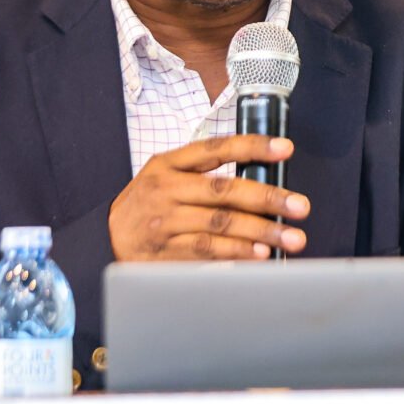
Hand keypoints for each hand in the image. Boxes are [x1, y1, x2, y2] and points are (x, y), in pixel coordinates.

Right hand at [108, 135, 309, 260]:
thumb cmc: (148, 203)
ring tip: (289, 237)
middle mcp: (166, 189)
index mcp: (169, 163)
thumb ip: (205, 173)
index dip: (253, 147)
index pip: (216, 148)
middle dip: (267, 198)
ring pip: (219, 225)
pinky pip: (206, 254)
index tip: (286, 148)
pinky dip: (235, 254)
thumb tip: (261, 179)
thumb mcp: (166, 175)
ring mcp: (164, 223)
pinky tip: (259, 256)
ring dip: (259, 232)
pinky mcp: (163, 254)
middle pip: (223, 190)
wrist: (103, 237)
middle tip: (300, 206)